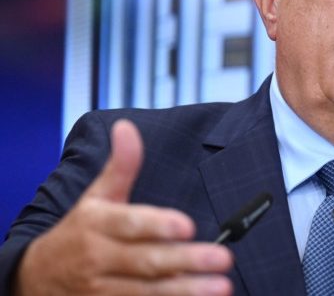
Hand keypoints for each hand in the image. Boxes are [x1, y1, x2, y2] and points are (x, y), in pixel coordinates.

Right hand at [13, 119, 233, 295]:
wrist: (37, 277)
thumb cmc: (80, 230)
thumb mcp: (96, 196)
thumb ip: (121, 166)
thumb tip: (127, 127)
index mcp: (98, 224)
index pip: (130, 224)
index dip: (158, 225)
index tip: (188, 225)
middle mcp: (99, 258)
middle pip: (146, 261)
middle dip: (187, 260)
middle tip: (222, 257)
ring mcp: (103, 290)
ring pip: (149, 292)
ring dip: (187, 290)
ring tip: (221, 286)